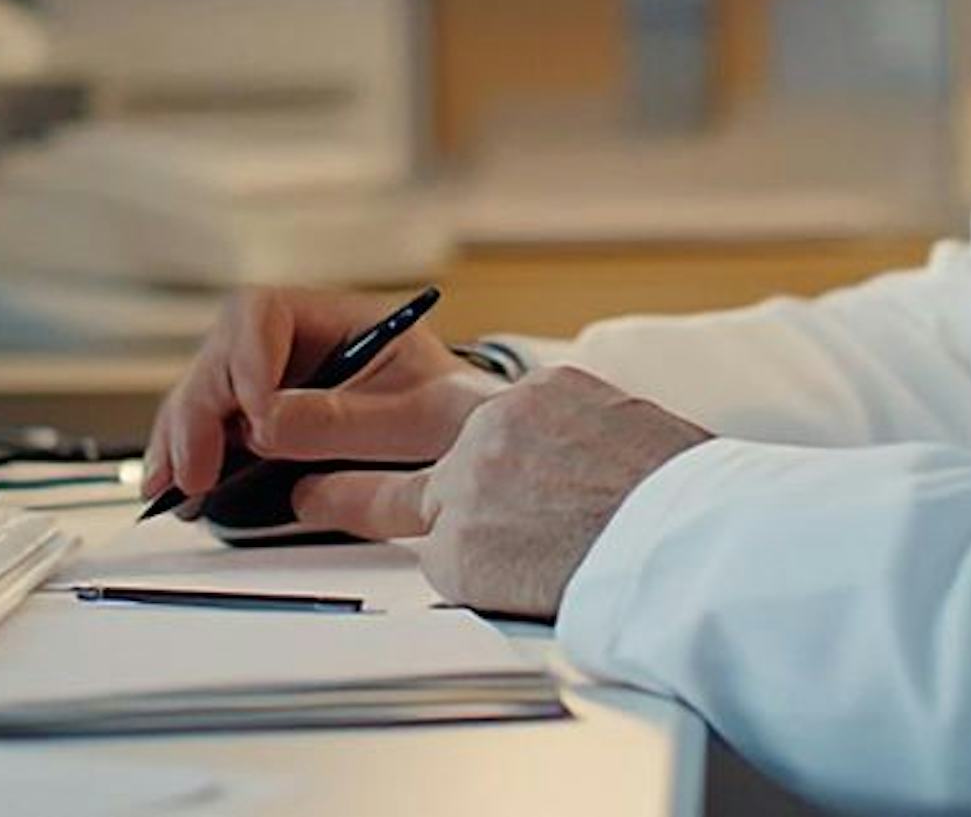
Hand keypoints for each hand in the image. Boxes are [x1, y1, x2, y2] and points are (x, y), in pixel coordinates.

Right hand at [138, 288, 505, 514]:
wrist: (472, 449)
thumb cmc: (455, 418)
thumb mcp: (417, 418)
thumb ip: (345, 420)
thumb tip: (264, 426)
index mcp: (336, 318)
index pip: (263, 313)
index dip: (246, 360)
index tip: (254, 417)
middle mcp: (294, 342)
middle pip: (219, 355)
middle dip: (198, 411)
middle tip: (194, 471)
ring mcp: (272, 382)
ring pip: (204, 393)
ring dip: (179, 438)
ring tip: (168, 488)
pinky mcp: (261, 426)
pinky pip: (209, 430)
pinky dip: (187, 458)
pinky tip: (172, 490)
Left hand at [295, 366, 710, 620]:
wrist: (693, 542)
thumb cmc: (688, 500)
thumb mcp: (633, 435)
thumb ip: (580, 438)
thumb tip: (576, 465)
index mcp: (545, 393)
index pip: (472, 405)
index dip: (439, 421)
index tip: (412, 422)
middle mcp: (494, 429)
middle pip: (391, 420)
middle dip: (329, 421)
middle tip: (277, 421)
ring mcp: (470, 488)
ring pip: (389, 497)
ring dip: (339, 497)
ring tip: (303, 497)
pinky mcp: (462, 551)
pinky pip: (438, 564)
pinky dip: (452, 575)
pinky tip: (470, 576)